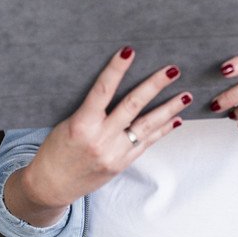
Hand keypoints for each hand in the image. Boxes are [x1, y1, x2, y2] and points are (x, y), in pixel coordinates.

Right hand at [13, 46, 189, 219]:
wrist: (53, 185)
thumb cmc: (56, 151)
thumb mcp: (67, 124)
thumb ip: (91, 110)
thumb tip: (113, 87)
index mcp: (82, 125)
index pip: (102, 90)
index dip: (116, 69)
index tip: (129, 51)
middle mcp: (101, 139)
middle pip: (133, 106)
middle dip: (154, 85)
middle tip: (172, 70)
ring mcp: (115, 153)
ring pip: (146, 126)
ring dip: (168, 109)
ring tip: (185, 95)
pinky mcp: (122, 164)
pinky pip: (146, 143)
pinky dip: (162, 130)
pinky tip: (175, 119)